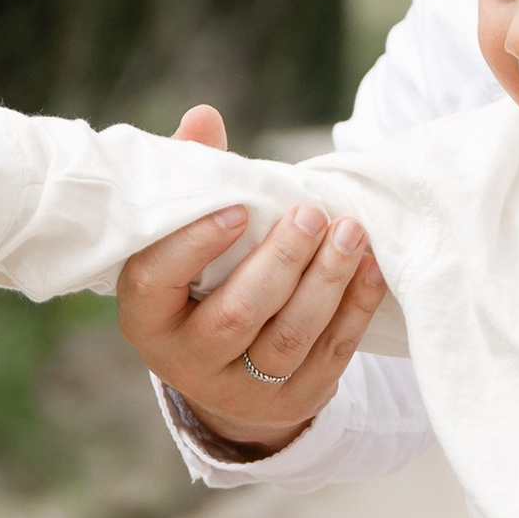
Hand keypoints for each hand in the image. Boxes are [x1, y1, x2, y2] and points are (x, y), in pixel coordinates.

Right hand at [116, 105, 390, 457]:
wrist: (228, 373)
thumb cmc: (201, 282)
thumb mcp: (185, 238)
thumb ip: (195, 178)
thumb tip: (205, 116)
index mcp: (147, 317)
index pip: (156, 282)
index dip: (195, 246)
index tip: (239, 209)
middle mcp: (187, 361)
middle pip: (237, 315)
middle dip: (281, 262)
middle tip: (311, 214)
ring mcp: (242, 389)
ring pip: (290, 339)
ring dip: (327, 282)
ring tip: (351, 233)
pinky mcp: (293, 400)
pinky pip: (330, 354)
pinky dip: (355, 308)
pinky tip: (372, 267)